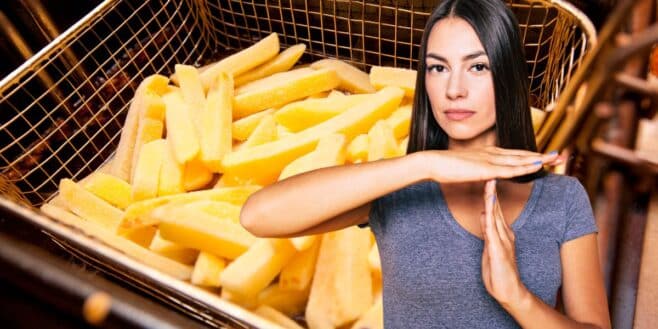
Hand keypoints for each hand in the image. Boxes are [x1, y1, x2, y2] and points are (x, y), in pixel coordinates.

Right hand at [422, 146, 562, 182]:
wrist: (432, 163)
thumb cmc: (445, 167)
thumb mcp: (466, 168)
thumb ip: (478, 169)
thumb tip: (484, 173)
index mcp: (488, 153)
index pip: (514, 155)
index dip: (531, 156)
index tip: (545, 157)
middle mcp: (492, 153)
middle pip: (522, 154)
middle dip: (542, 156)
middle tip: (560, 156)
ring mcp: (490, 159)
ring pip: (520, 159)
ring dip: (540, 159)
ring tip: (556, 159)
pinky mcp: (486, 168)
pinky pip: (511, 168)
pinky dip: (526, 166)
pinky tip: (538, 165)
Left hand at [480, 179, 528, 307]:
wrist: (509, 292)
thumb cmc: (499, 272)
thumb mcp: (490, 247)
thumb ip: (488, 231)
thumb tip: (484, 214)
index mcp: (502, 233)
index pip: (494, 209)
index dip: (490, 193)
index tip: (486, 178)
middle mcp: (504, 234)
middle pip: (495, 208)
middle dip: (491, 190)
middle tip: (489, 171)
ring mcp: (502, 241)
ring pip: (495, 215)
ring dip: (491, 199)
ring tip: (489, 181)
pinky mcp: (498, 249)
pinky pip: (492, 230)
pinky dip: (489, 217)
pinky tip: (487, 206)